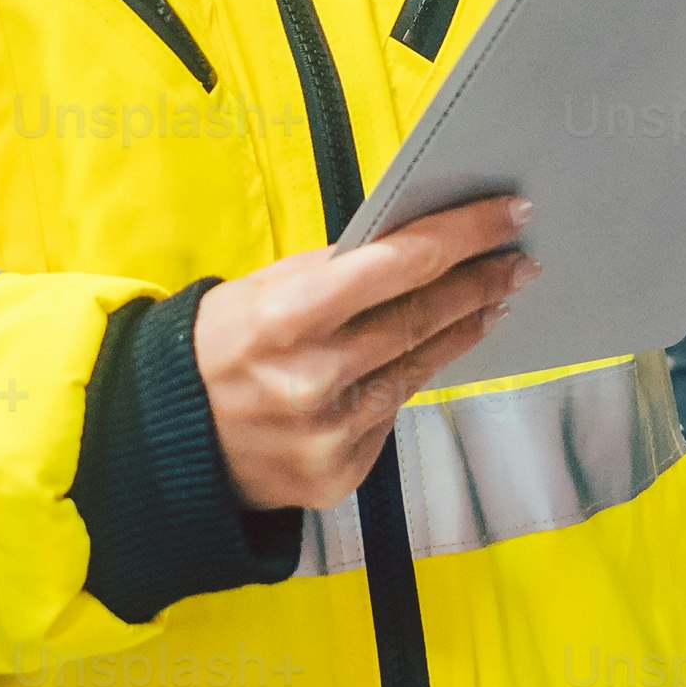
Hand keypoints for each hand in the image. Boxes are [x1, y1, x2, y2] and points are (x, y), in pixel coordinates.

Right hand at [190, 193, 539, 510]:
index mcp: (289, 316)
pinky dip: (408, 379)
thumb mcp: (262, 290)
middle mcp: (315, 379)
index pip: (401, 263)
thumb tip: (416, 245)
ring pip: (417, 368)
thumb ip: (334, 273)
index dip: (464, 233)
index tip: (511, 212)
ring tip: (492, 301)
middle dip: (479, 282)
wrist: (166, 440)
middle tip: (519, 259)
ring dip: (462, 329)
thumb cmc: (219, 346)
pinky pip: (390, 414)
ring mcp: (331, 434)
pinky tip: (429, 354)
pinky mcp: (341, 474)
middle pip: (422, 318)